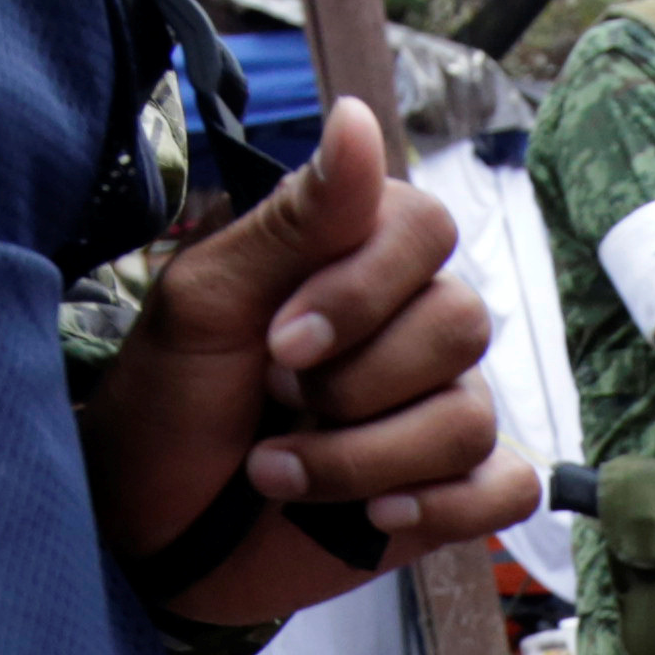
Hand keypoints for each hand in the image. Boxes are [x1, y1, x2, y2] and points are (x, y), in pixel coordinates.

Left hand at [89, 98, 533, 624]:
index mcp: (353, 260)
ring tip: (279, 476)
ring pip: (470, 418)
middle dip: (356, 384)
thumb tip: (357, 118)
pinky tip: (373, 518)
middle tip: (274, 403)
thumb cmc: (167, 405)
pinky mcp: (447, 494)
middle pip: (463, 323)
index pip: (428, 230)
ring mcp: (432, 410)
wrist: (147, 536)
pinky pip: (507, 488)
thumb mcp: (207, 304)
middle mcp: (408, 326)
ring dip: (363, 458)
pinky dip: (444, 507)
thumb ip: (294, 220)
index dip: (365, 291)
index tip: (280, 341)